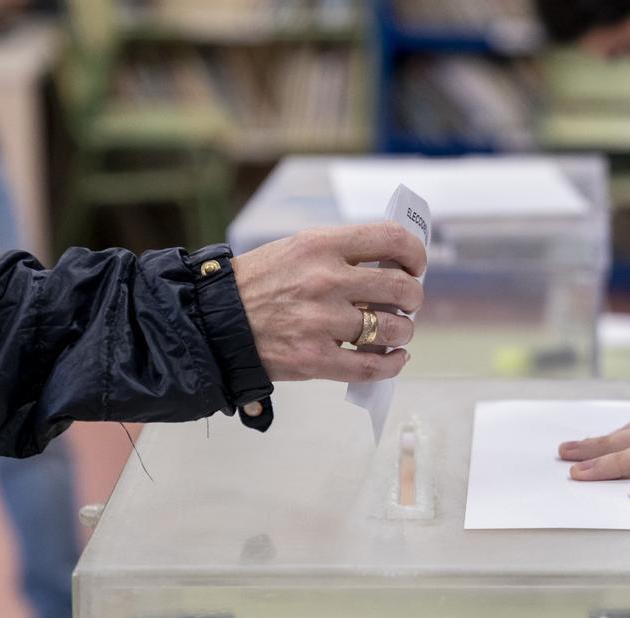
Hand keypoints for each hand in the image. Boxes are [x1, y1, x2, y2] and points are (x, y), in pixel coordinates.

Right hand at [232, 223, 425, 382]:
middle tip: (406, 303)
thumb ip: (340, 254)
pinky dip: (391, 364)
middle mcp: (325, 281)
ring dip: (403, 332)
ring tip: (395, 332)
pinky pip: (370, 366)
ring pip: (392, 329)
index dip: (415, 253)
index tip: (415, 265)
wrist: (213, 321)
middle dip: (412, 298)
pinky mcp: (314, 359)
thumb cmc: (257, 284)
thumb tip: (392, 266)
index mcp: (320, 246)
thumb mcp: (295, 249)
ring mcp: (320, 322)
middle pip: (400, 288)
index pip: (391, 239)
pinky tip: (394, 359)